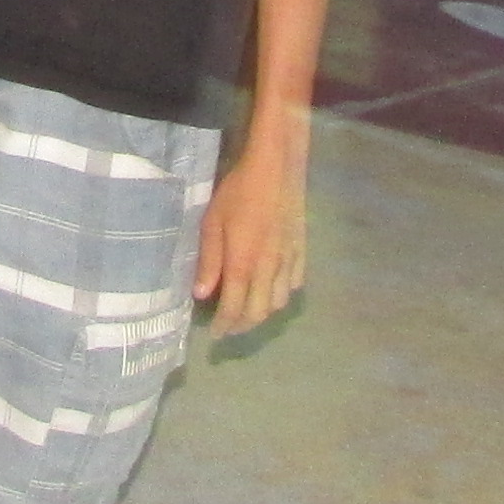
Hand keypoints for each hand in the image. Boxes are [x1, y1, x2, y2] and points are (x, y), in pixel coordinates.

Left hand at [194, 141, 306, 335]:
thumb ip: (209, 261)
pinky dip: (281, 293)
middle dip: (242, 325)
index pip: (235, 308)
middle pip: (259, 312)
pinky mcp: (301, 250)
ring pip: (278, 302)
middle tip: (228, 326)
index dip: (224, 326)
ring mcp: (289, 260)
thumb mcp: (213, 223)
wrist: (276, 168)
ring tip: (247, 309)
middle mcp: (269, 269)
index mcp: (245, 263)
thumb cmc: (238, 192)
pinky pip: (294, 283)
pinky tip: (271, 287)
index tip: (215, 335)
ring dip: (262, 312)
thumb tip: (202, 294)